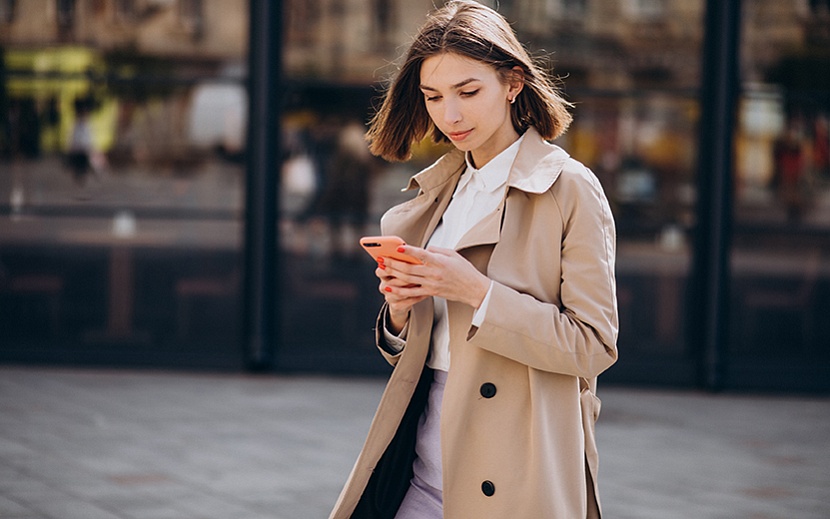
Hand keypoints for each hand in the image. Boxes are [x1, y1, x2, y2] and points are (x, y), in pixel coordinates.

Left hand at [375, 244, 490, 330]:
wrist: (474, 289)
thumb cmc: (465, 270)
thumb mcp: (453, 254)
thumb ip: (436, 250)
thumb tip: (423, 249)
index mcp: (440, 261)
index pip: (422, 254)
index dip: (409, 250)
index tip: (398, 247)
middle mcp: (434, 273)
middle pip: (409, 268)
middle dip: (392, 263)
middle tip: (381, 258)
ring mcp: (431, 284)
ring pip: (407, 280)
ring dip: (392, 275)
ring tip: (381, 270)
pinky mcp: (430, 292)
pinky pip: (412, 293)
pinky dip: (399, 291)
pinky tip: (389, 288)